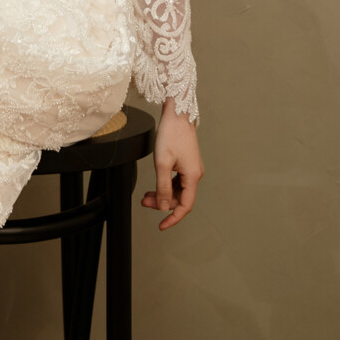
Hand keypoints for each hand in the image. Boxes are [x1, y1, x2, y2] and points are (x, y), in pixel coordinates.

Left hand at [141, 102, 202, 230]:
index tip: (162, 226)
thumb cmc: (171, 134)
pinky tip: (155, 185)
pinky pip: (177, 181)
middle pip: (180, 198)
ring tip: (146, 196)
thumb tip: (164, 206)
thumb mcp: (162, 163)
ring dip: (162, 194)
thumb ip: (163, 187)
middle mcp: (194, 174)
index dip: (173, 218)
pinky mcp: (186, 163)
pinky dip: (165, 185)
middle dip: (162, 203)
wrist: (177, 114)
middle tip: (144, 202)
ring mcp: (191, 169)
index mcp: (192, 176)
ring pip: (177, 190)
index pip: (185, 206)